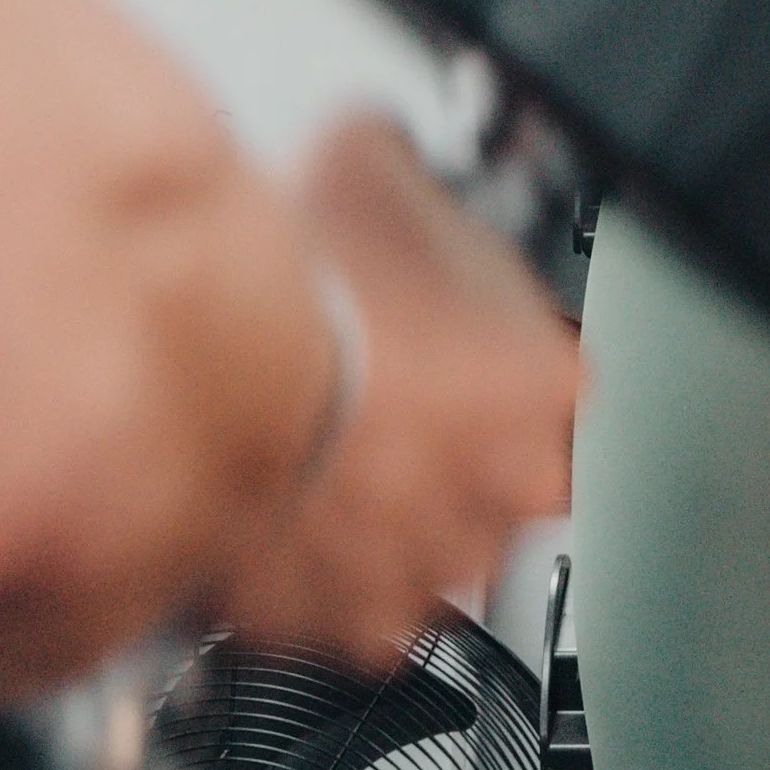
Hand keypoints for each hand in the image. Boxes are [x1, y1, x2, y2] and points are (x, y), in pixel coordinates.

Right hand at [212, 119, 580, 670]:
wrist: (216, 383)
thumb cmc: (309, 283)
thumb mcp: (369, 158)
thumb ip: (400, 161)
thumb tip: (381, 140)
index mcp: (554, 383)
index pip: (551, 371)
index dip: (483, 345)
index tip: (436, 331)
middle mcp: (517, 489)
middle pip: (496, 470)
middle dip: (441, 445)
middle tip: (372, 399)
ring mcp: (440, 568)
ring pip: (422, 546)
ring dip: (378, 514)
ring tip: (312, 458)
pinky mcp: (354, 629)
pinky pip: (343, 607)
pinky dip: (310, 578)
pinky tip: (272, 519)